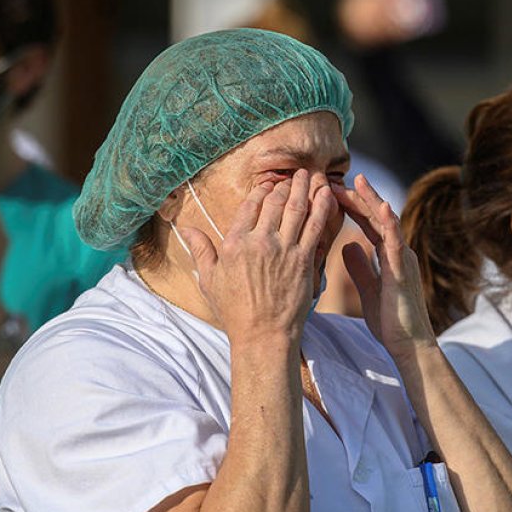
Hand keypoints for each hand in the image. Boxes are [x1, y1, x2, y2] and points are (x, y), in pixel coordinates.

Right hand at [181, 170, 334, 344]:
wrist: (263, 335)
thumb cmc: (235, 312)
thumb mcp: (210, 281)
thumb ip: (200, 250)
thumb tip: (185, 229)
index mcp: (234, 244)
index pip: (249, 206)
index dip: (261, 191)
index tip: (268, 184)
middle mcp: (259, 241)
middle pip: (274, 202)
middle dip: (284, 185)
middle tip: (291, 176)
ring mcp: (283, 249)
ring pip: (295, 208)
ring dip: (302, 188)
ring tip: (307, 175)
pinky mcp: (303, 259)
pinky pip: (315, 225)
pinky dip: (321, 206)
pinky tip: (326, 193)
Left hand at [331, 174, 434, 358]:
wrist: (409, 346)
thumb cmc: (391, 320)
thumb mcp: (368, 289)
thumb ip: (360, 266)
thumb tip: (346, 246)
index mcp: (390, 255)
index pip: (369, 223)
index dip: (353, 206)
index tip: (332, 192)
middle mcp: (399, 252)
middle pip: (377, 217)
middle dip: (358, 197)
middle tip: (337, 180)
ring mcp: (403, 260)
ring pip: (388, 223)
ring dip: (373, 201)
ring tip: (359, 181)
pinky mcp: (403, 272)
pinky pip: (397, 243)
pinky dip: (390, 224)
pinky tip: (382, 207)